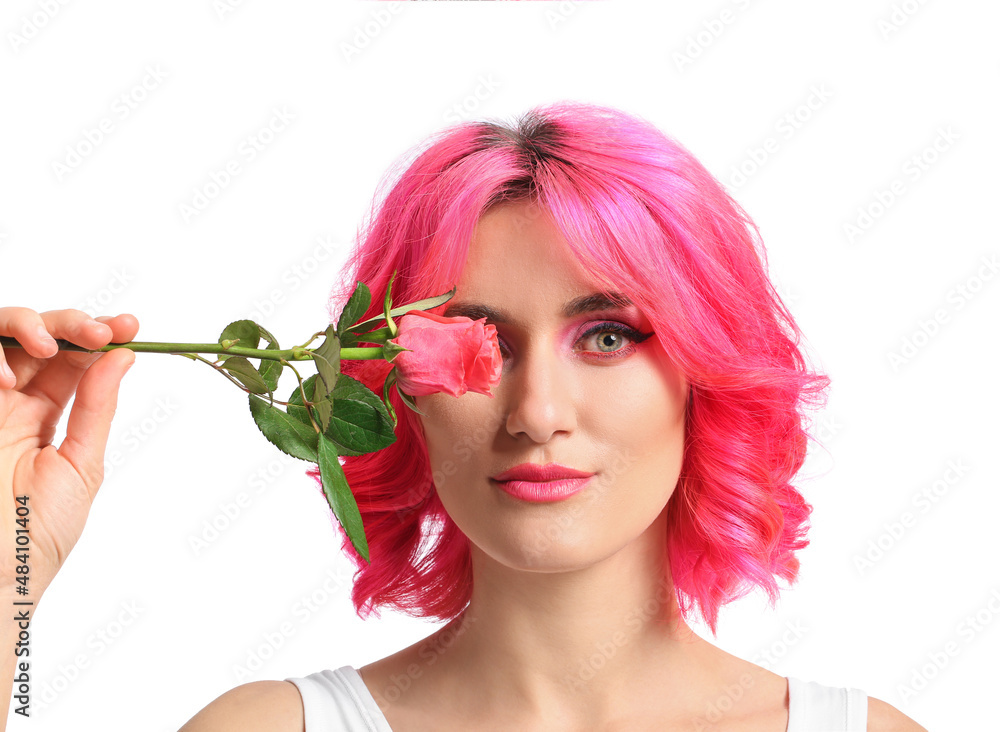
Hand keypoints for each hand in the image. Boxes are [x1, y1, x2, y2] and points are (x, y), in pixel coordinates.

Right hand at [0, 308, 137, 596]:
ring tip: (48, 347)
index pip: (73, 358)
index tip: (130, 326)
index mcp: (45, 416)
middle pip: (36, 337)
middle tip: (99, 331)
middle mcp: (9, 403)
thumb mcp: (80, 465)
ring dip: (26, 326)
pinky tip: (6, 380)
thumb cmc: (36, 536)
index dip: (99, 335)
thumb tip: (122, 356)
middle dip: (70, 323)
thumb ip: (96, 408)